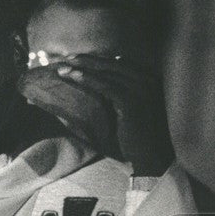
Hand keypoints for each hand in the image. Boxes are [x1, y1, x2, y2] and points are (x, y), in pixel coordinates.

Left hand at [20, 54, 173, 175]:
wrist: (151, 157)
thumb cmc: (138, 137)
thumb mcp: (129, 110)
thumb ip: (119, 93)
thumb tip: (97, 85)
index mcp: (151, 80)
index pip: (121, 63)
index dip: (99, 60)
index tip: (80, 59)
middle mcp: (148, 80)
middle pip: (113, 63)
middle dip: (88, 60)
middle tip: (67, 59)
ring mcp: (141, 89)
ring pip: (106, 72)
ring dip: (83, 68)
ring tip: (63, 67)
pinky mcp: (130, 101)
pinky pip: (104, 85)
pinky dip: (87, 79)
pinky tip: (73, 76)